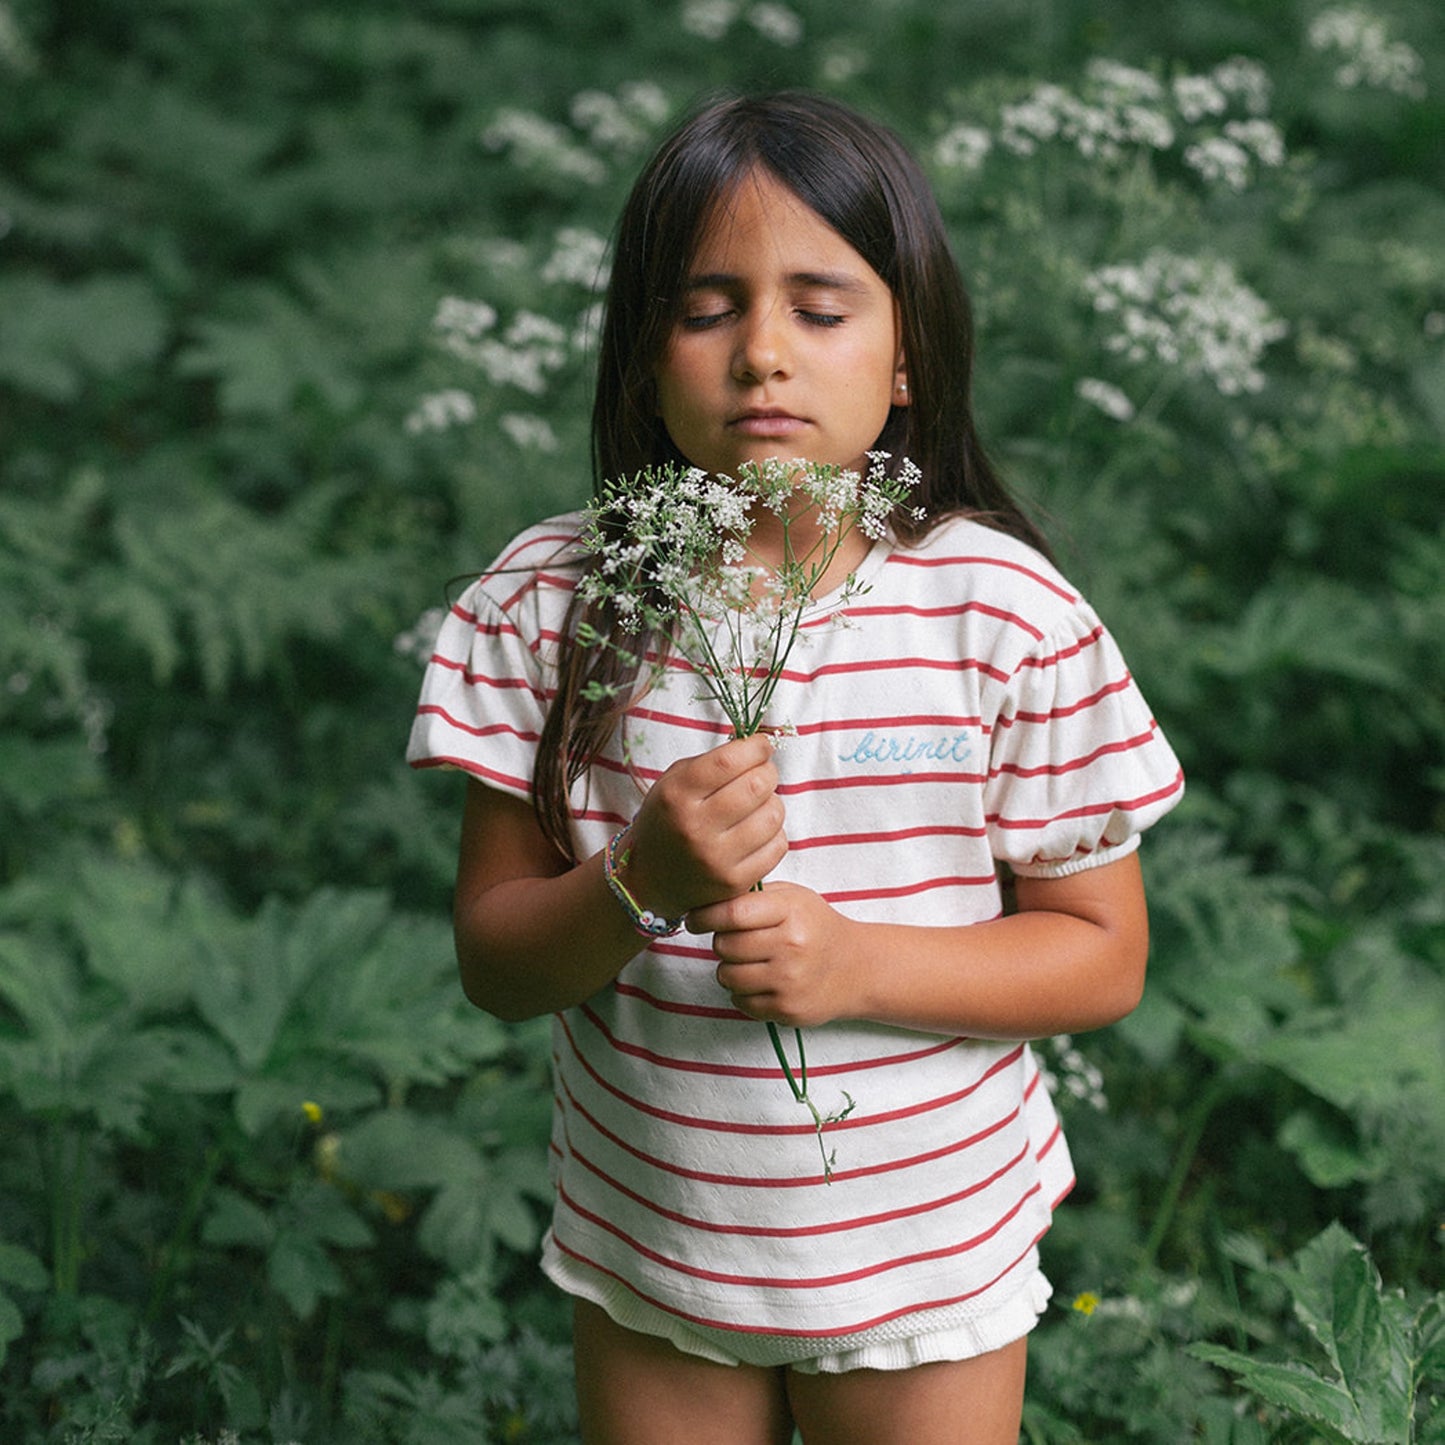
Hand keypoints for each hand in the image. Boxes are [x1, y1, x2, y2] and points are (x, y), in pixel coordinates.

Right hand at [621, 734, 786, 918]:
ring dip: (772, 804)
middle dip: (767, 773)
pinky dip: (774, 833)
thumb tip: (759, 746)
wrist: (648, 879)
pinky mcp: (735, 882)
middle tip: (762, 775)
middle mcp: (695, 828)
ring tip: (758, 806)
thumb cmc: (669, 820)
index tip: (762, 746)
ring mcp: (716, 859)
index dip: (756, 748)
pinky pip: (778, 845)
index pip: (729, 762)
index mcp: (677, 796)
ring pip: (773, 815)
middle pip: (756, 786)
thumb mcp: (674, 782)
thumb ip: (713, 762)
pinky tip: (757, 832)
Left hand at [689, 882, 857, 1028]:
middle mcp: (791, 946)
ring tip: (749, 961)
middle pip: (724, 945)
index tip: (695, 919)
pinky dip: (743, 992)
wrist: (856, 969)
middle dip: (722, 942)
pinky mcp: (786, 1008)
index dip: (704, 916)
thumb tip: (707, 900)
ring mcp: (789, 980)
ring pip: (726, 975)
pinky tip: (762, 981)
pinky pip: (740, 1001)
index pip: (732, 913)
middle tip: (736, 940)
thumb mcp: (793, 897)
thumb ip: (754, 896)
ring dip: (730, 969)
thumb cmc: (816, 927)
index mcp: (790, 912)